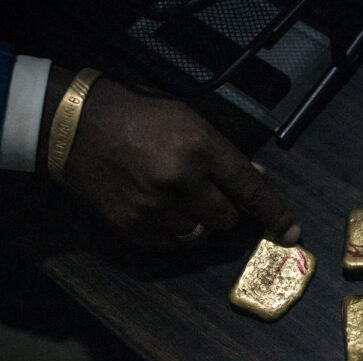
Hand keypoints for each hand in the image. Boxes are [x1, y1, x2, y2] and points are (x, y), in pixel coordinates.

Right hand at [39, 66, 299, 249]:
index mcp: (200, 147)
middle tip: (203, 191)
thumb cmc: (136, 113)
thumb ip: (222, 152)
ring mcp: (155, 208)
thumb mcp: (186, 118)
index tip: (291, 233)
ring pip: (197, 234)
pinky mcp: (131, 227)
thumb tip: (255, 178)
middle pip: (226, 220)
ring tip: (168, 193)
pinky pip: (170, 245)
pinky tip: (153, 207)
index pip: (250, 189)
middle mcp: (182, 181)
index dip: (275, 214)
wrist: (72, 124)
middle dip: (222, 209)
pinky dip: (169, 232)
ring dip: (193, 220)